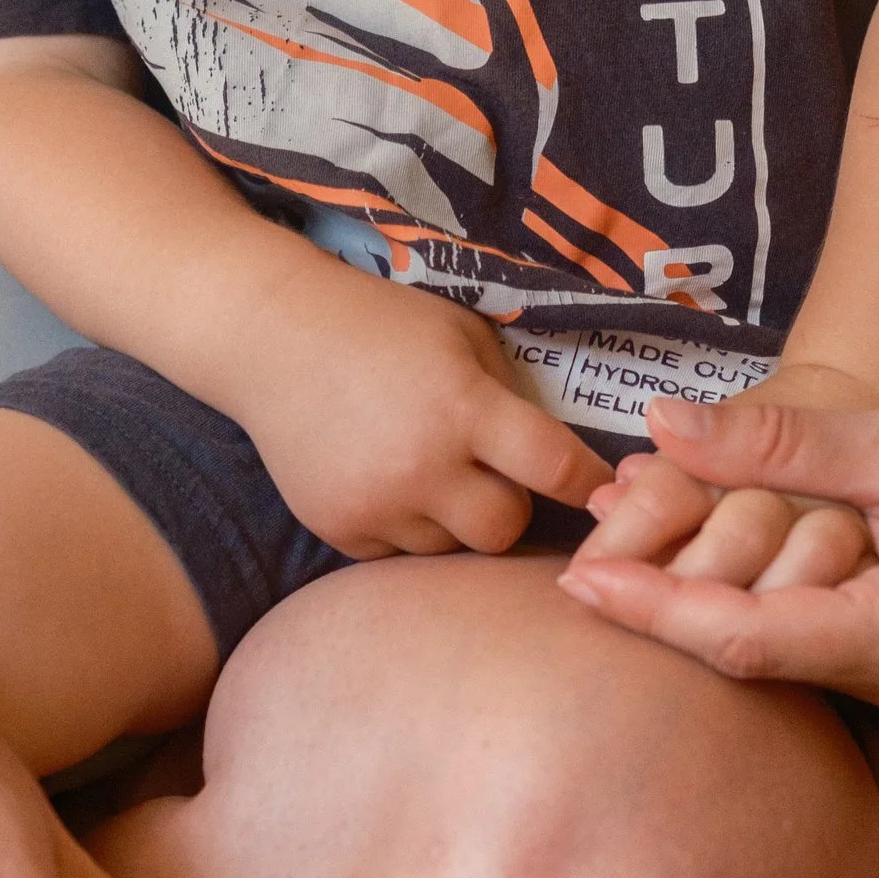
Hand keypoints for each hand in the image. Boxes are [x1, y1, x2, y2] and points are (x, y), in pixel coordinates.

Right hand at [228, 267, 614, 557]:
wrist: (271, 336)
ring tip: (425, 469)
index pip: (554, 468)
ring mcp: (375, 505)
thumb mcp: (462, 336)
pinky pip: (397, 552)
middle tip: (490, 474)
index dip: (590, 484)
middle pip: (503, 530)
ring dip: (452, 519)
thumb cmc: (381, 325)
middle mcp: (421, 467)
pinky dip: (404, 526)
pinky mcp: (338, 529)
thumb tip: (566, 458)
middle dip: (507, 505)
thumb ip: (509, 395)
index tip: (607, 492)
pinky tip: (385, 479)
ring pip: (449, 548)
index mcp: (462, 407)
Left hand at [557, 335, 878, 729]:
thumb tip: (666, 423)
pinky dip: (775, 594)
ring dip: (719, 595)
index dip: (651, 612)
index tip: (574, 579)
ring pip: (793, 651)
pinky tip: (727, 550)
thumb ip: (784, 441)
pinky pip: (831, 641)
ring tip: (639, 539)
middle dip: (670, 603)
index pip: (745, 642)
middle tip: (587, 552)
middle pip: (760, 657)